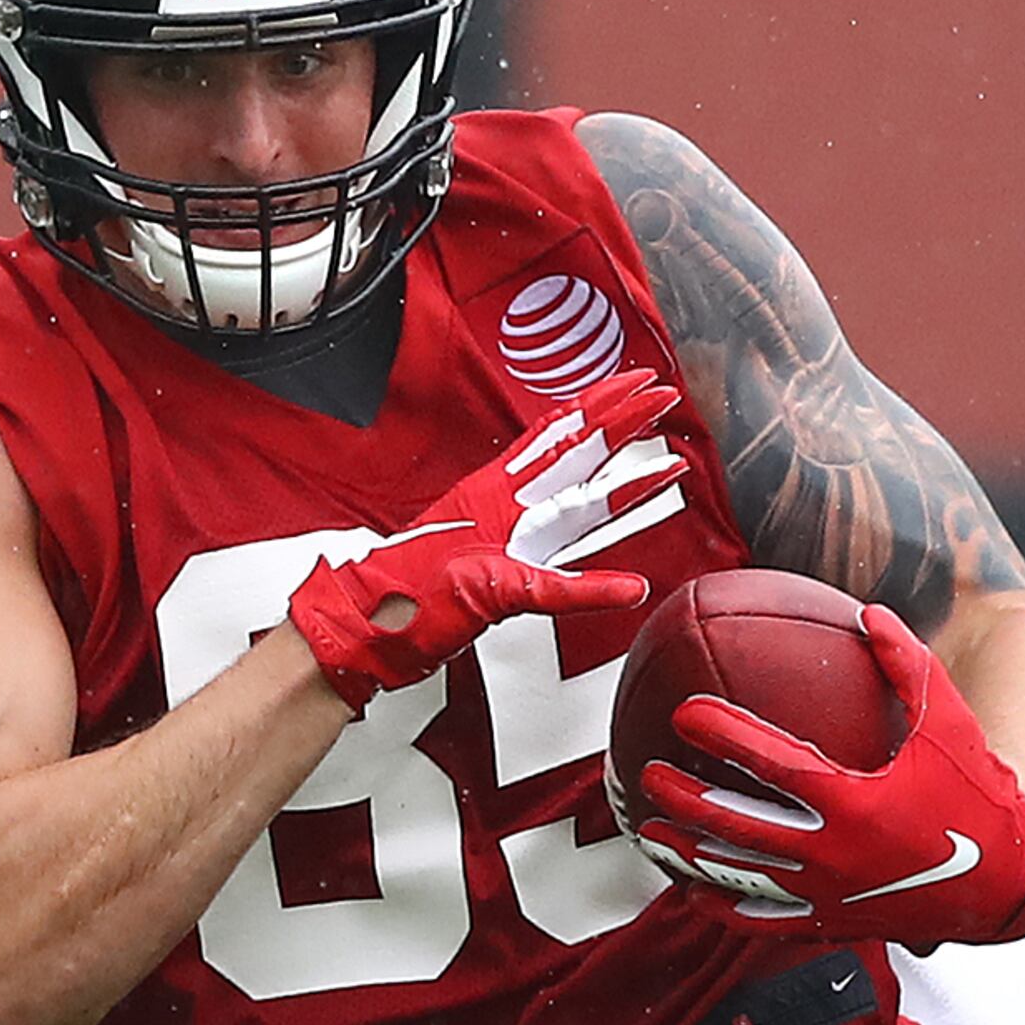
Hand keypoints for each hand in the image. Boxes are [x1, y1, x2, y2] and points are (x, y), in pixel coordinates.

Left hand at [280, 371, 678, 710]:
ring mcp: (498, 517)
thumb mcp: (495, 595)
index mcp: (505, 500)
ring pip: (560, 466)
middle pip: (575, 448)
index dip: (619, 423)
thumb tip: (627, 588)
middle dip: (620, 418)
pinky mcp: (491, 540)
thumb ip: (565, 589)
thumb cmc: (410, 605)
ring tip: (633, 423)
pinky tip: (586, 488)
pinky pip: (541, 502)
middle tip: (660, 397)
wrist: (364, 626)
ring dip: (600, 443)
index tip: (657, 404)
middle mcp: (505, 501)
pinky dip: (573, 489)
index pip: (578, 451)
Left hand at [622, 605, 1024, 944]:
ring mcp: (827, 894)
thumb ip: (905, 663)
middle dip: (684, 798)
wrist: (1006, 880)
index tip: (685, 713)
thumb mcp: (948, 721)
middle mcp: (830, 854)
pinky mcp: (832, 921)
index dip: (722, 734)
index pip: (769, 763)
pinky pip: (763, 920)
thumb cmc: (977, 793)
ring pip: (739, 877)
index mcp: (853, 801)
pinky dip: (722, 905)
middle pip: (735, 826)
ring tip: (651, 833)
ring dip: (688, 854)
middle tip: (646, 775)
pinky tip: (693, 890)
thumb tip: (866, 610)